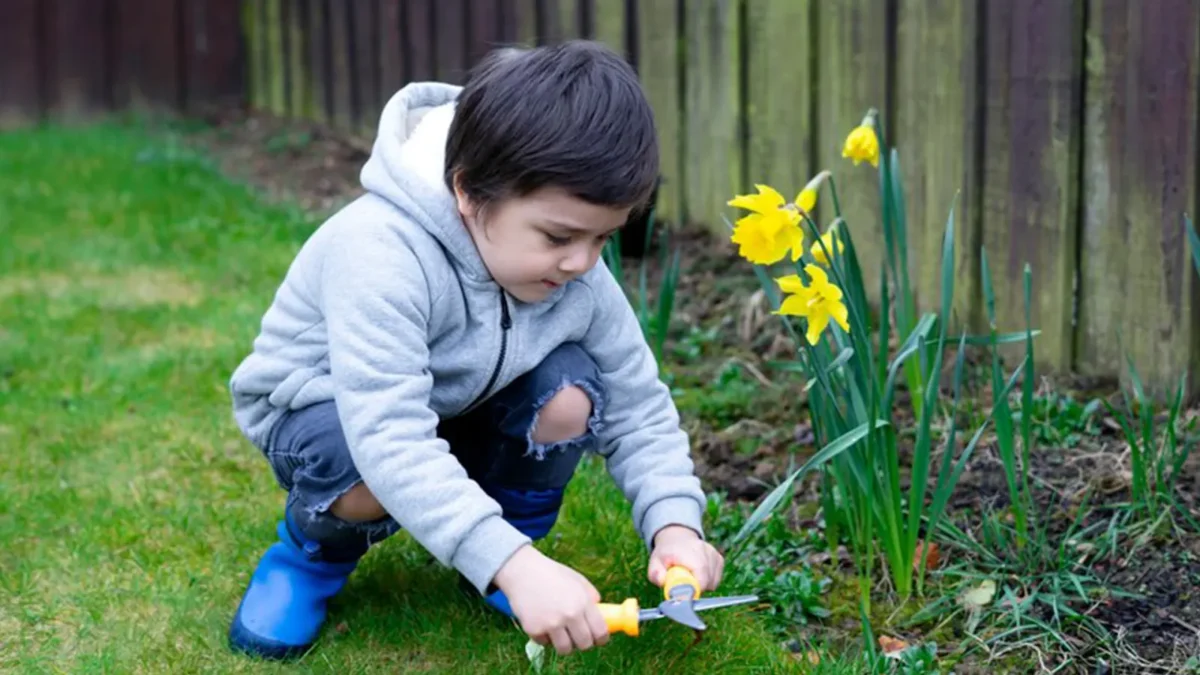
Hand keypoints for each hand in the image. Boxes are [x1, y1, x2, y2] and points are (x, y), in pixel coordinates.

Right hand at [492, 545, 610, 655]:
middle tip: (578, 637)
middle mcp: (569, 615)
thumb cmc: (552, 574)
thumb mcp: (577, 580)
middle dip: (583, 643)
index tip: (597, 639)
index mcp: (583, 602)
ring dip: (564, 643)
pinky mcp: (534, 629)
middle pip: (584, 645)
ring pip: (565, 649)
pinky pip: (545, 643)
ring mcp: (551, 624)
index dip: (601, 639)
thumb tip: (602, 615)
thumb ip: (591, 597)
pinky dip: (545, 637)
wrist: (522, 571)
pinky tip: (542, 622)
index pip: (600, 632)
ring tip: (560, 632)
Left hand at [647, 525, 724, 591]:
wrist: (677, 539)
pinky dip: (708, 581)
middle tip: (684, 585)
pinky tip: (697, 574)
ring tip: (689, 577)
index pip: (700, 574)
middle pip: (708, 581)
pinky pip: (716, 579)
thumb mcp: (654, 563)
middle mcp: (704, 550)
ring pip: (713, 582)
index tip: (685, 594)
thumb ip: (656, 575)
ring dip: (702, 586)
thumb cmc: (666, 554)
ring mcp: (714, 554)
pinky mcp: (719, 559)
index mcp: (688, 551)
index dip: (695, 588)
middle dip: (696, 589)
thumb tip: (663, 582)